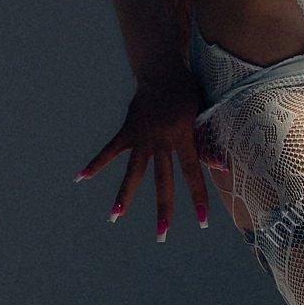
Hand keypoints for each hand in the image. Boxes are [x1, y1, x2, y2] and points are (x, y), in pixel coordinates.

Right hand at [76, 56, 208, 239]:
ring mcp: (141, 136)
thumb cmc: (187, 93)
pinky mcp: (127, 130)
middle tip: (162, 235)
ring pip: (133, 171)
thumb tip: (222, 168)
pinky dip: (96, 164)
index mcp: (182, 135)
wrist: (161, 69)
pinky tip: (80, 178)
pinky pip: (109, 151)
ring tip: (114, 217)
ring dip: (124, 195)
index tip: (203, 221)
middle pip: (162, 180)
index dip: (198, 197)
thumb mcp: (202, 114)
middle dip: (164, 208)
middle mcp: (160, 139)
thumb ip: (207, 143)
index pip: (192, 172)